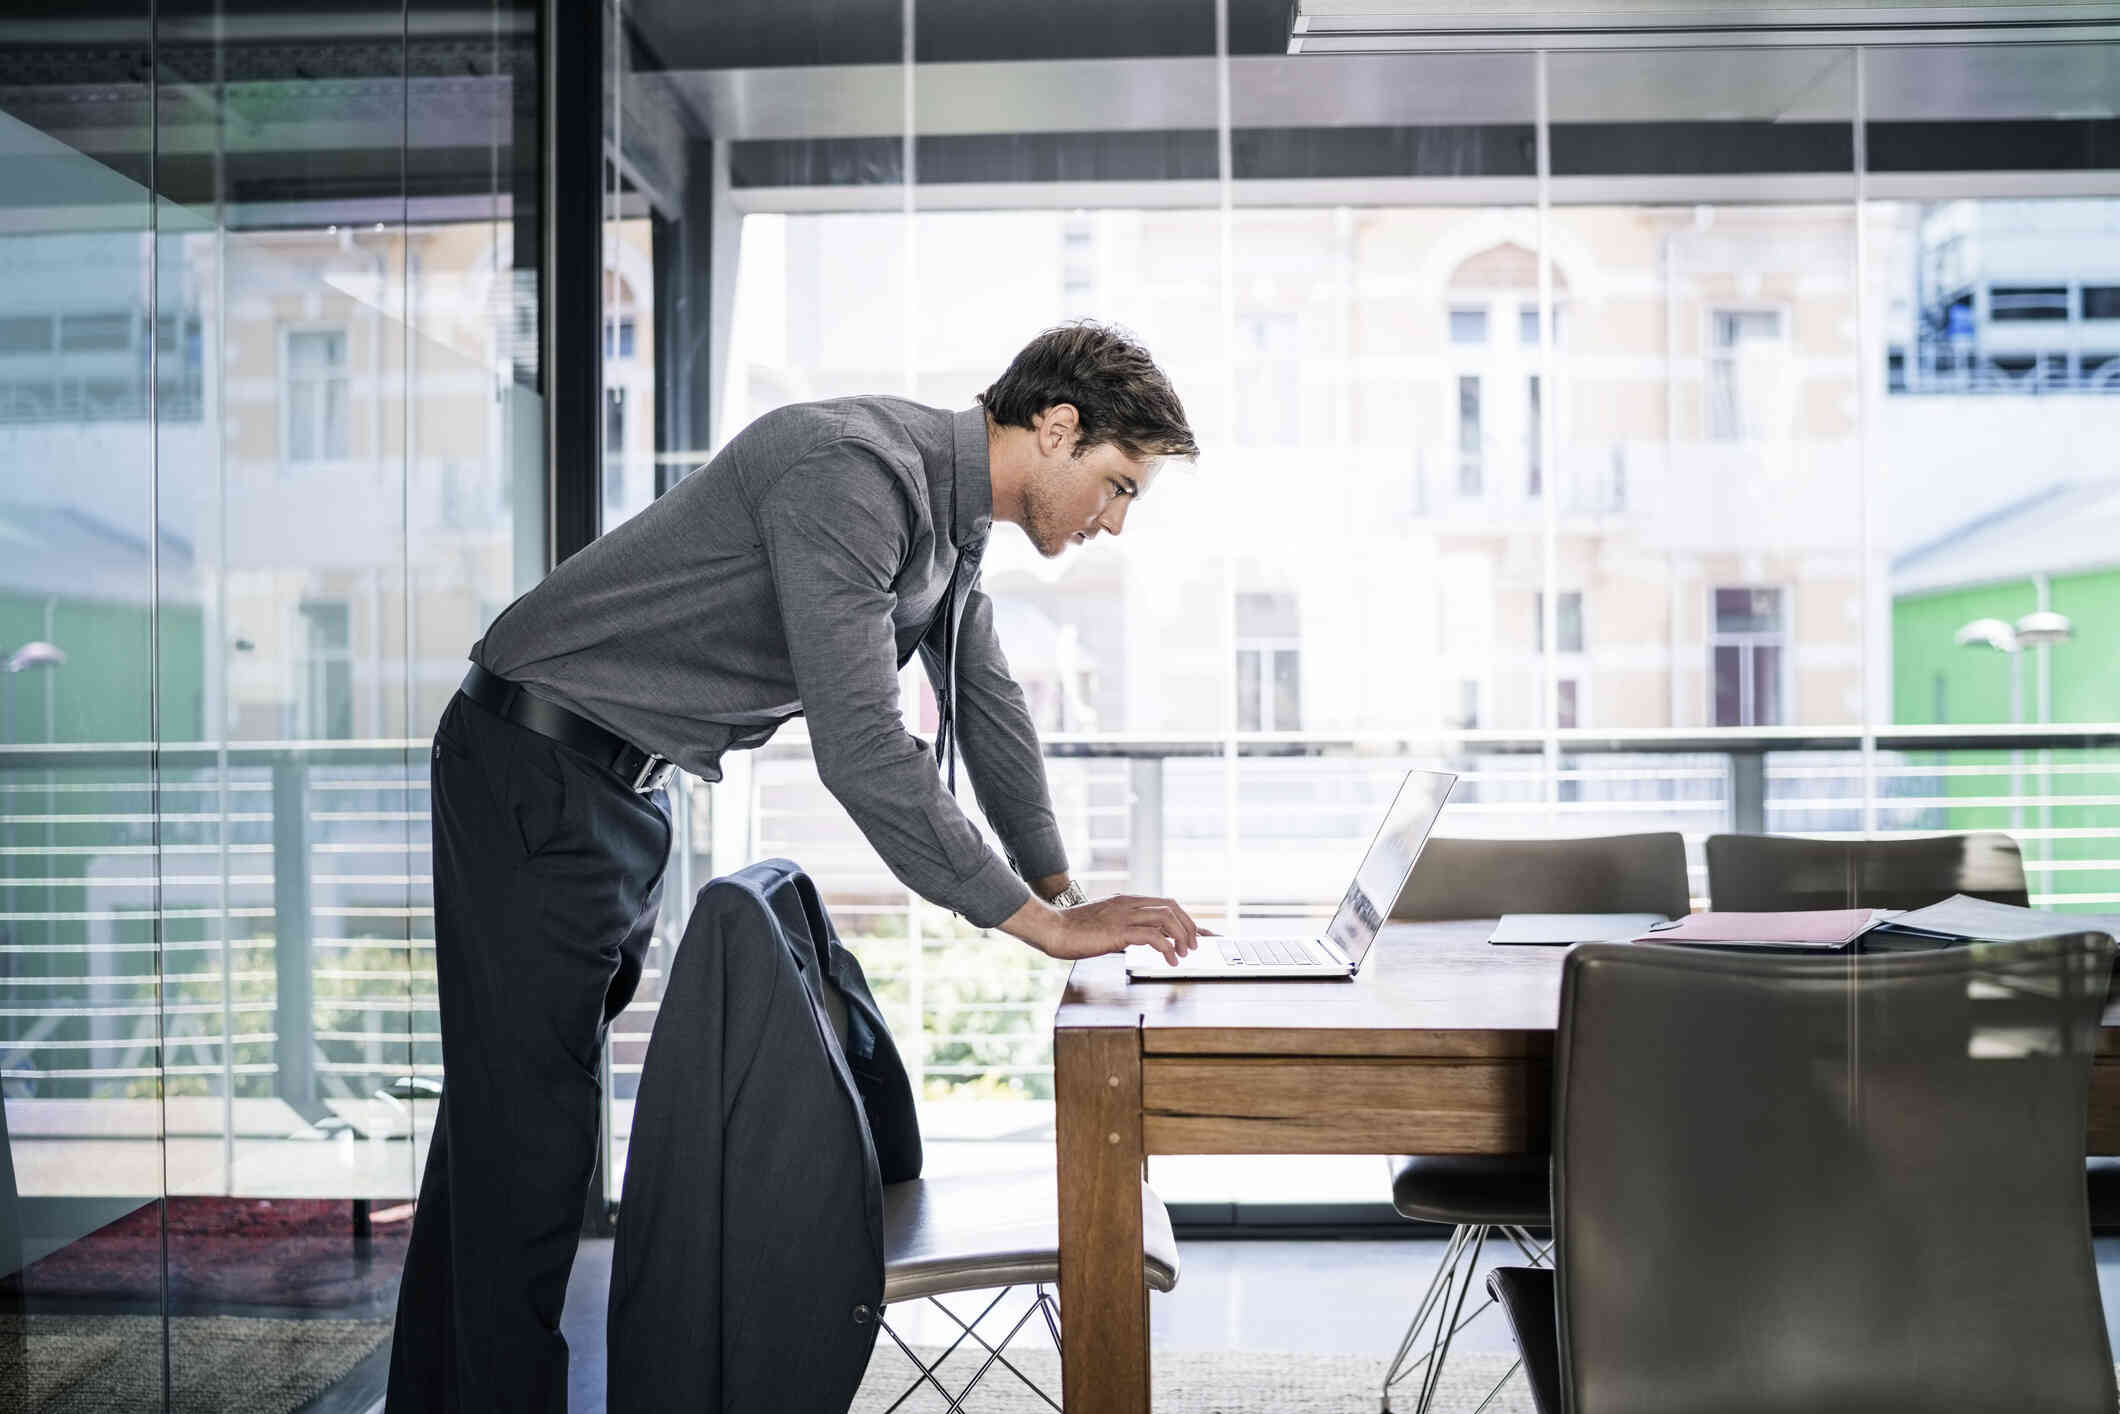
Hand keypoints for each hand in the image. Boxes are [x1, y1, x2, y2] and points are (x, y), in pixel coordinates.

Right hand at [1002, 892, 1204, 964]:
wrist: (1052, 928)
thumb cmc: (1073, 929)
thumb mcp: (1104, 923)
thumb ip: (1123, 925)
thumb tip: (1140, 937)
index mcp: (1126, 900)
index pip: (1165, 903)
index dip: (1185, 917)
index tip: (1198, 933)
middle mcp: (1129, 904)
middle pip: (1172, 906)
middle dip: (1188, 926)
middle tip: (1192, 946)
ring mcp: (1124, 915)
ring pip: (1167, 917)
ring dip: (1182, 936)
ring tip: (1184, 954)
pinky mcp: (1119, 931)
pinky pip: (1154, 936)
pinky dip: (1168, 948)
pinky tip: (1170, 960)